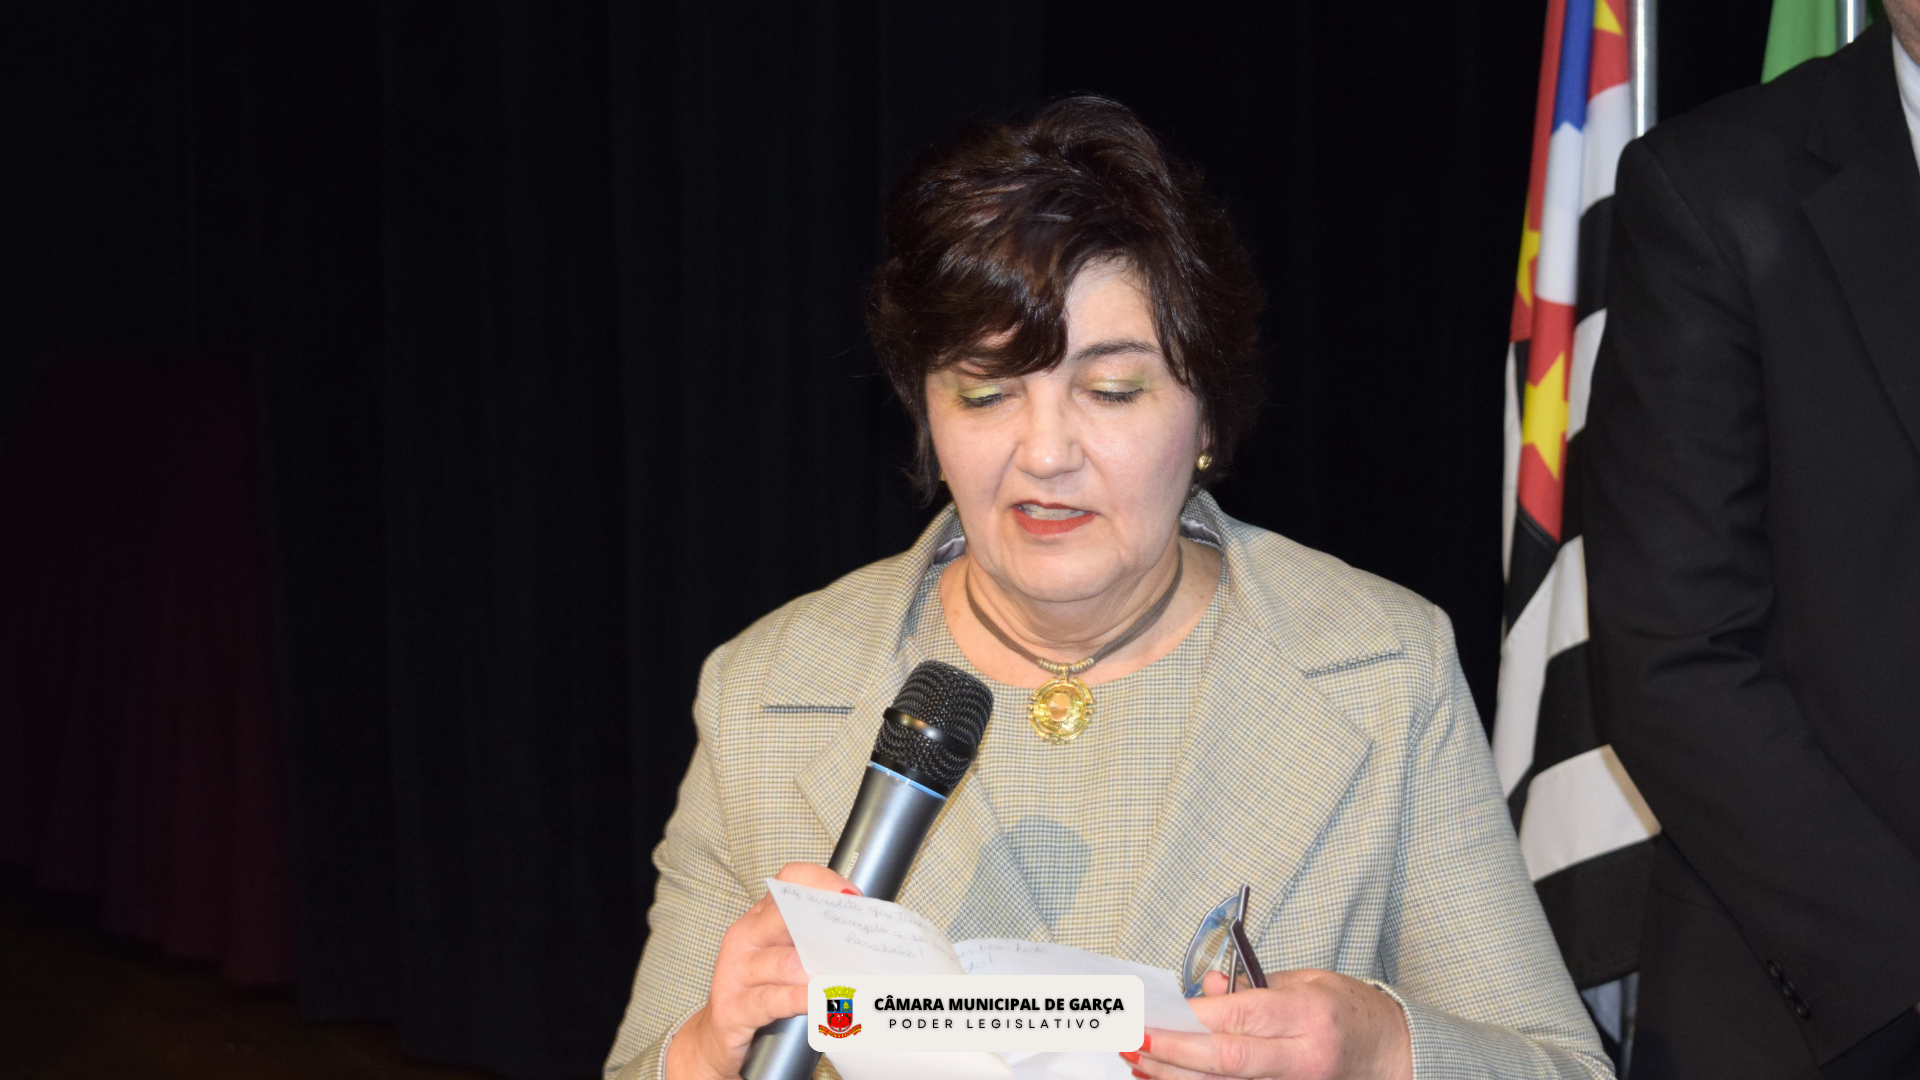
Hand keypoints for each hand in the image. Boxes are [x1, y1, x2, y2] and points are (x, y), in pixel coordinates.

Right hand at [665, 862, 859, 1079]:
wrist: (718, 1039)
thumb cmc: (762, 994)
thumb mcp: (787, 959)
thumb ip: (818, 942)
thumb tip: (866, 936)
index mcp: (761, 918)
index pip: (789, 881)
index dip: (822, 883)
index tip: (853, 898)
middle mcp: (746, 937)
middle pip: (786, 916)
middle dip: (827, 926)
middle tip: (858, 938)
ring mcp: (735, 972)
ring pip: (784, 962)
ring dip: (818, 969)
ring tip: (846, 975)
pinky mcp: (732, 1008)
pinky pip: (771, 1000)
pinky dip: (799, 999)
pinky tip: (819, 1001)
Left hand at [1124, 969, 1411, 1079]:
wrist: (1394, 1054)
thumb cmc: (1351, 1011)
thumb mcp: (1309, 980)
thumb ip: (1254, 987)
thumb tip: (1206, 992)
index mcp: (1309, 1014)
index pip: (1241, 1017)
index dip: (1192, 1018)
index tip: (1154, 1013)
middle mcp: (1302, 1057)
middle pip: (1226, 1061)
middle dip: (1172, 1053)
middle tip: (1132, 1041)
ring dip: (1175, 1077)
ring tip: (1137, 1062)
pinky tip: (1169, 1079)